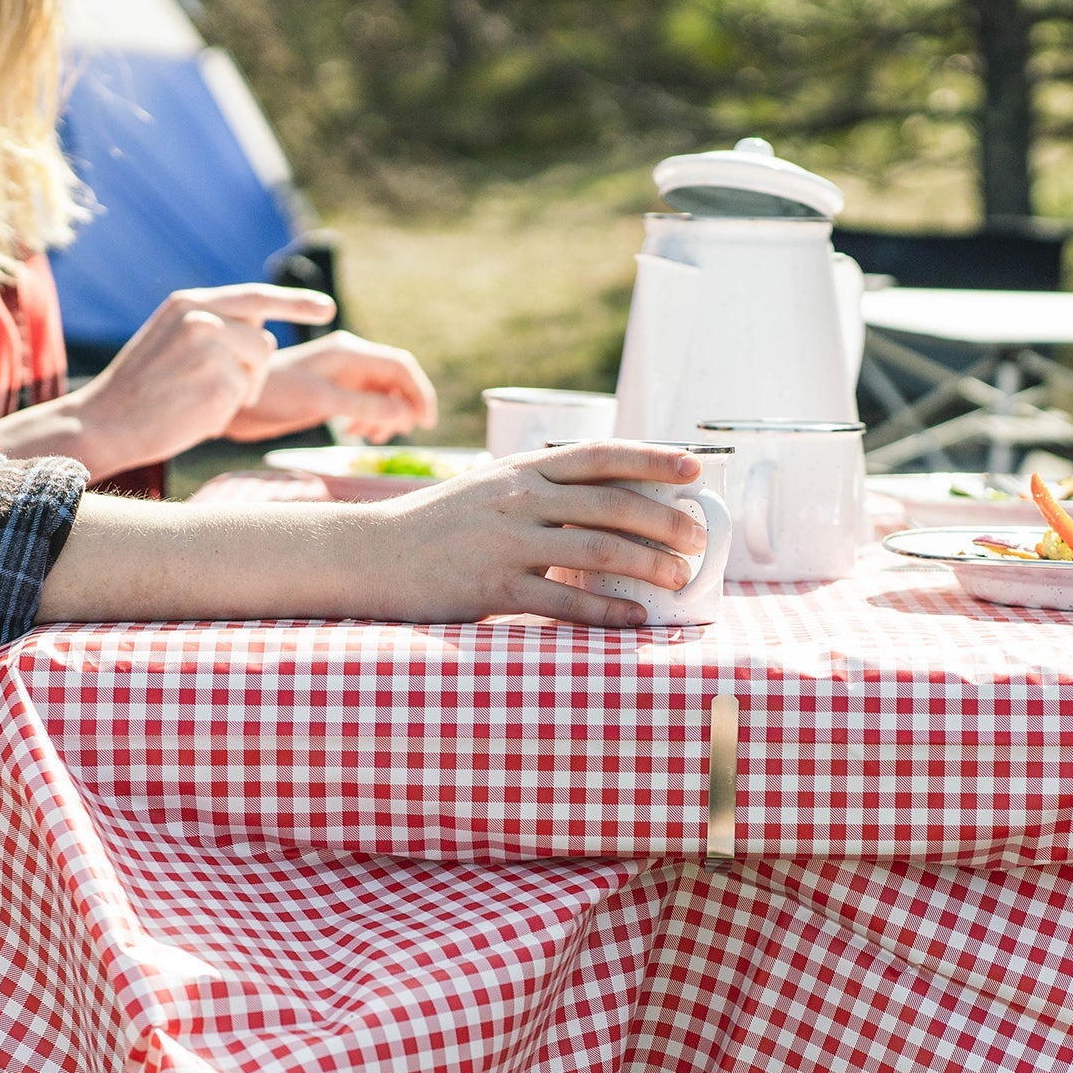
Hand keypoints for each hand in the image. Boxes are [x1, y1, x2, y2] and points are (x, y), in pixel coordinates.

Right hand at [0, 284, 335, 477]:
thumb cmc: (140, 389)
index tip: (328, 308)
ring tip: (198, 398)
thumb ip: (212, 326)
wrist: (104, 422)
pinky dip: (225, 412)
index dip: (296, 302)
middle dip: (251, 371)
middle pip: (262, 341)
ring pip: (258, 371)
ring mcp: (212, 349)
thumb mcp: (172, 338)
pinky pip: (245, 399)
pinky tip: (192, 413)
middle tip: (214, 390)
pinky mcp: (219, 383)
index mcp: (189, 302)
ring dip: (240, 390)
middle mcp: (202, 318)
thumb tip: (262, 330)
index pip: (256, 296)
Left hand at [227, 332, 438, 443]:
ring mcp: (338, 375)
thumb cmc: (271, 395)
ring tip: (371, 436)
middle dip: (404, 405)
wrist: (232, 401)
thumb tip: (405, 414)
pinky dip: (370, 417)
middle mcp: (347, 359)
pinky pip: (364, 401)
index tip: (425, 424)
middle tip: (400, 434)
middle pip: (395, 379)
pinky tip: (355, 433)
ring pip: (381, 392)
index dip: (419, 392)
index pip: (400, 366)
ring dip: (387, 414)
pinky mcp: (328, 391)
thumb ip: (365, 405)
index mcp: (348, 352)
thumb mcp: (320, 401)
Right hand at [345, 442, 708, 624]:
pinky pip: (564, 602)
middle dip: (666, 521)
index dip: (653, 458)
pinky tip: (636, 618)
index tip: (694, 468)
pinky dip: (607, 612)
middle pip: (612, 504)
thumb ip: (542, 488)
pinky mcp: (493, 587)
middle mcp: (520, 498)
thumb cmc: (441, 524)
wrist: (374, 554)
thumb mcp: (491, 488)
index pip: (600, 455)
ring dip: (649, 566)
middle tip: (699, 539)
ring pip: (598, 551)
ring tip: (680, 579)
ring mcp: (507, 542)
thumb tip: (609, 499)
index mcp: (523, 468)